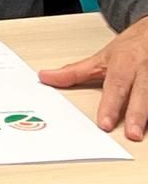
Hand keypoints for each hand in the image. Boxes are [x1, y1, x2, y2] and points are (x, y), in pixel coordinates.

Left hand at [39, 18, 147, 139]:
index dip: (110, 105)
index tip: (105, 124)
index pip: (116, 85)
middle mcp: (143, 71)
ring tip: (142, 135)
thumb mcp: (100, 58)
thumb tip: (45, 78)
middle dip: (137, 114)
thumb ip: (75, 72)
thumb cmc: (128, 49)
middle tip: (131, 134)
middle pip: (142, 93)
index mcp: (124, 64)